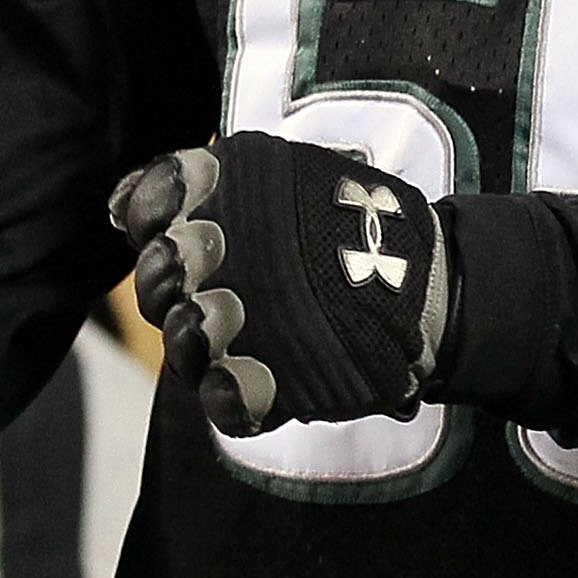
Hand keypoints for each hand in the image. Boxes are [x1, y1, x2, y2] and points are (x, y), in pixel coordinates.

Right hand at [112, 136, 449, 438]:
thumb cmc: (358, 221)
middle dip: (163, 269)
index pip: (153, 211)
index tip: (169, 201)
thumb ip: (227, 177)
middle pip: (156, 283)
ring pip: (182, 344)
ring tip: (221, 314)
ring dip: (188, 331)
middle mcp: (213, 284)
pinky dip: (228, 392)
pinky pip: (227, 404)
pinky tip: (244, 375)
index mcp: (215, 224)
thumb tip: (152, 189)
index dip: (151, 205)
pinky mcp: (263, 393)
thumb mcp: (300, 174)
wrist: (427, 283)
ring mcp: (233, 343)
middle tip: (197, 252)